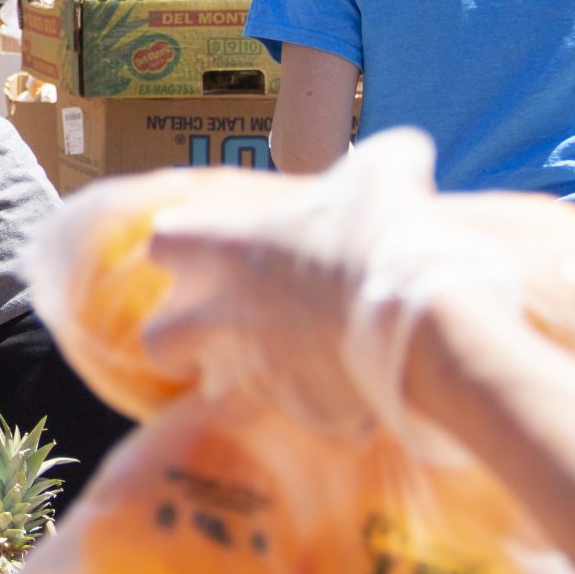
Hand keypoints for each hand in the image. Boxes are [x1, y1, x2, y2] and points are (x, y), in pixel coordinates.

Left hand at [142, 130, 504, 435]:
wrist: (416, 314)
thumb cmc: (383, 231)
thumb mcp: (384, 172)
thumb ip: (381, 161)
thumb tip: (406, 152)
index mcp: (226, 249)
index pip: (163, 243)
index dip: (179, 246)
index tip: (200, 248)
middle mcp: (221, 313)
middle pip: (158, 337)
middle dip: (179, 338)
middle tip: (215, 331)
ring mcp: (252, 368)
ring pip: (213, 391)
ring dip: (236, 385)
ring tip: (274, 377)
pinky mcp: (295, 412)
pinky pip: (291, 420)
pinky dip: (312, 413)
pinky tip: (342, 405)